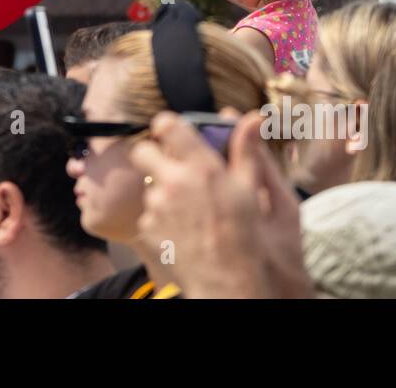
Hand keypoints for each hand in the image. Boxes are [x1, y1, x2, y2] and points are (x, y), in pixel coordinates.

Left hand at [129, 109, 314, 298]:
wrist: (228, 279)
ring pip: (148, 186)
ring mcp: (156, 206)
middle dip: (153, 156)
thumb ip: (246, 149)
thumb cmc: (244, 232)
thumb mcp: (250, 187)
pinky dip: (161, 218)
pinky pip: (149, 214)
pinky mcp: (148, 228)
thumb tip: (253, 116)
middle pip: (142, 151)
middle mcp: (173, 182)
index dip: (167, 126)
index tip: (172, 132)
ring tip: (189, 209)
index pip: (167, 126)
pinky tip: (183, 229)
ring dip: (162, 191)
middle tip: (171, 167)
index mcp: (200, 167)